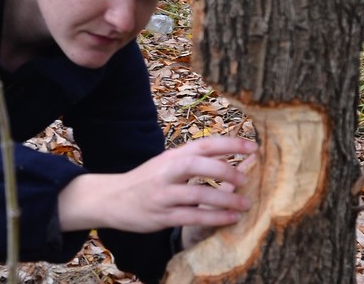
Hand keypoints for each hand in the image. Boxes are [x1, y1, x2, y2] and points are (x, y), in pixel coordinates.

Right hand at [58, 136, 255, 233]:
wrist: (110, 198)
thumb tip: (225, 158)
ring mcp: (163, 194)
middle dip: (224, 170)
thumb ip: (191, 161)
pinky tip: (230, 219)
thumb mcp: (165, 164)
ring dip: (224, 200)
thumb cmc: (146, 180)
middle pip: (196, 165)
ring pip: (196, 194)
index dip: (229, 144)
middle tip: (246, 179)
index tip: (253, 146)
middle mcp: (166, 172)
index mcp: (171, 156)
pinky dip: (213, 218)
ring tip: (244, 204)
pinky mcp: (161, 215)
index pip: (202, 145)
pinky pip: (191, 217)